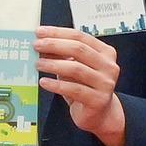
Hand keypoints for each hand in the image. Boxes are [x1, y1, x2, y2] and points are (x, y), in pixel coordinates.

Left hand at [36, 27, 126, 145]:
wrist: (100, 114)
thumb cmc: (85, 86)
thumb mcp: (76, 67)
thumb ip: (64, 54)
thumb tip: (41, 43)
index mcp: (105, 53)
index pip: (80, 36)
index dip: (58, 32)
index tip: (40, 32)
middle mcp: (109, 66)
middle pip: (79, 49)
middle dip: (54, 45)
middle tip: (36, 46)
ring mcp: (105, 84)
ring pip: (76, 69)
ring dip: (53, 64)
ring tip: (38, 64)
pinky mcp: (98, 100)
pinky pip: (74, 89)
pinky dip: (56, 85)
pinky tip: (43, 82)